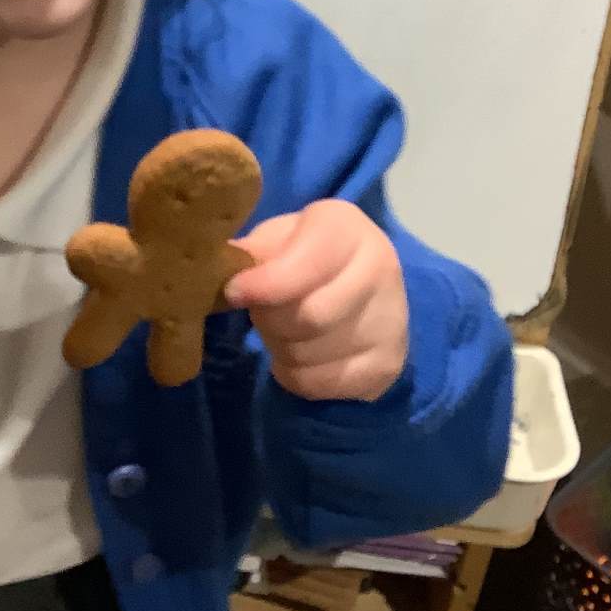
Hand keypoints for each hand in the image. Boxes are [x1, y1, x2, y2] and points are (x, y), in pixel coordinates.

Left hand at [225, 199, 408, 401]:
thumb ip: (251, 253)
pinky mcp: (387, 363)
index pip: (307, 263)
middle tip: (262, 313)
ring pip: (311, 354)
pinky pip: (320, 383)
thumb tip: (218, 265)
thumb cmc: (301, 258)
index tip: (234, 293)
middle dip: (270, 321)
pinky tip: (301, 355)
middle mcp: (381, 267)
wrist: (359, 293)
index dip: (265, 285)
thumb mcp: (275, 241)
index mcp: (347, 227)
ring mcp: (391, 320)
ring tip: (284, 331)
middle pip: (308, 316)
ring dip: (281, 349)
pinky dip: (296, 375)